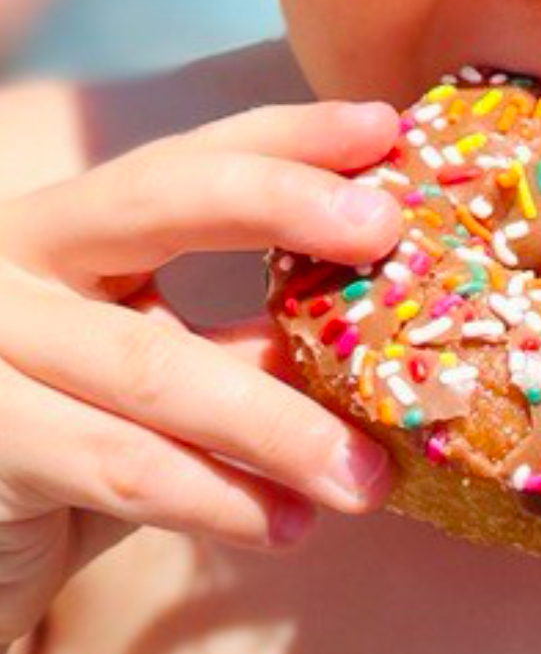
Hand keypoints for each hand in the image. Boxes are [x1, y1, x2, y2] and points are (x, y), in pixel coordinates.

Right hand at [0, 99, 405, 645]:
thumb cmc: (72, 456)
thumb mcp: (167, 385)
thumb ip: (247, 346)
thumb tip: (391, 322)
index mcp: (67, 227)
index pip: (186, 159)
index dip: (286, 137)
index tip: (382, 128)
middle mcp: (16, 258)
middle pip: (158, 201)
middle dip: (281, 202)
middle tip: (387, 229)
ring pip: (157, 366)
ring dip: (279, 423)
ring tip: (368, 472)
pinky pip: (122, 465)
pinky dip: (217, 498)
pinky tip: (288, 526)